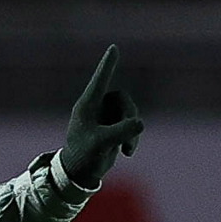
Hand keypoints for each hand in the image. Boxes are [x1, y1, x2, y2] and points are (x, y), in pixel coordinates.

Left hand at [60, 45, 145, 188]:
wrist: (81, 173)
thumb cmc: (83, 157)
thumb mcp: (101, 144)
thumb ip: (120, 132)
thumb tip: (139, 122)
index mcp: (86, 106)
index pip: (99, 81)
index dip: (107, 65)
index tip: (113, 48)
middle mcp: (96, 107)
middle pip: (123, 100)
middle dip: (129, 117)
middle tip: (129, 136)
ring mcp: (105, 116)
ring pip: (129, 112)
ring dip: (132, 130)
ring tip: (127, 150)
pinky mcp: (113, 126)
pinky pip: (131, 124)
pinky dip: (132, 137)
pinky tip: (127, 153)